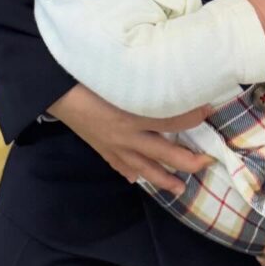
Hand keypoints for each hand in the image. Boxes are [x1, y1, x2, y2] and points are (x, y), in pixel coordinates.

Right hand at [48, 84, 213, 195]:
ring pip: (144, 168)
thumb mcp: (120, 77)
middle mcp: (126, 136)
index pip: (172, 122)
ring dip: (164, 179)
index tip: (209, 111)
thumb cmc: (89, 78)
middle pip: (164, 154)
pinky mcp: (101, 148)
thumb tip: (170, 78)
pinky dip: (129, 172)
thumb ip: (146, 81)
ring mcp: (113, 146)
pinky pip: (119, 165)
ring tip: (181, 188)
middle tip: (207, 163)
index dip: (193, 117)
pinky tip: (134, 179)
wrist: (55, 91)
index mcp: (132, 115)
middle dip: (188, 161)